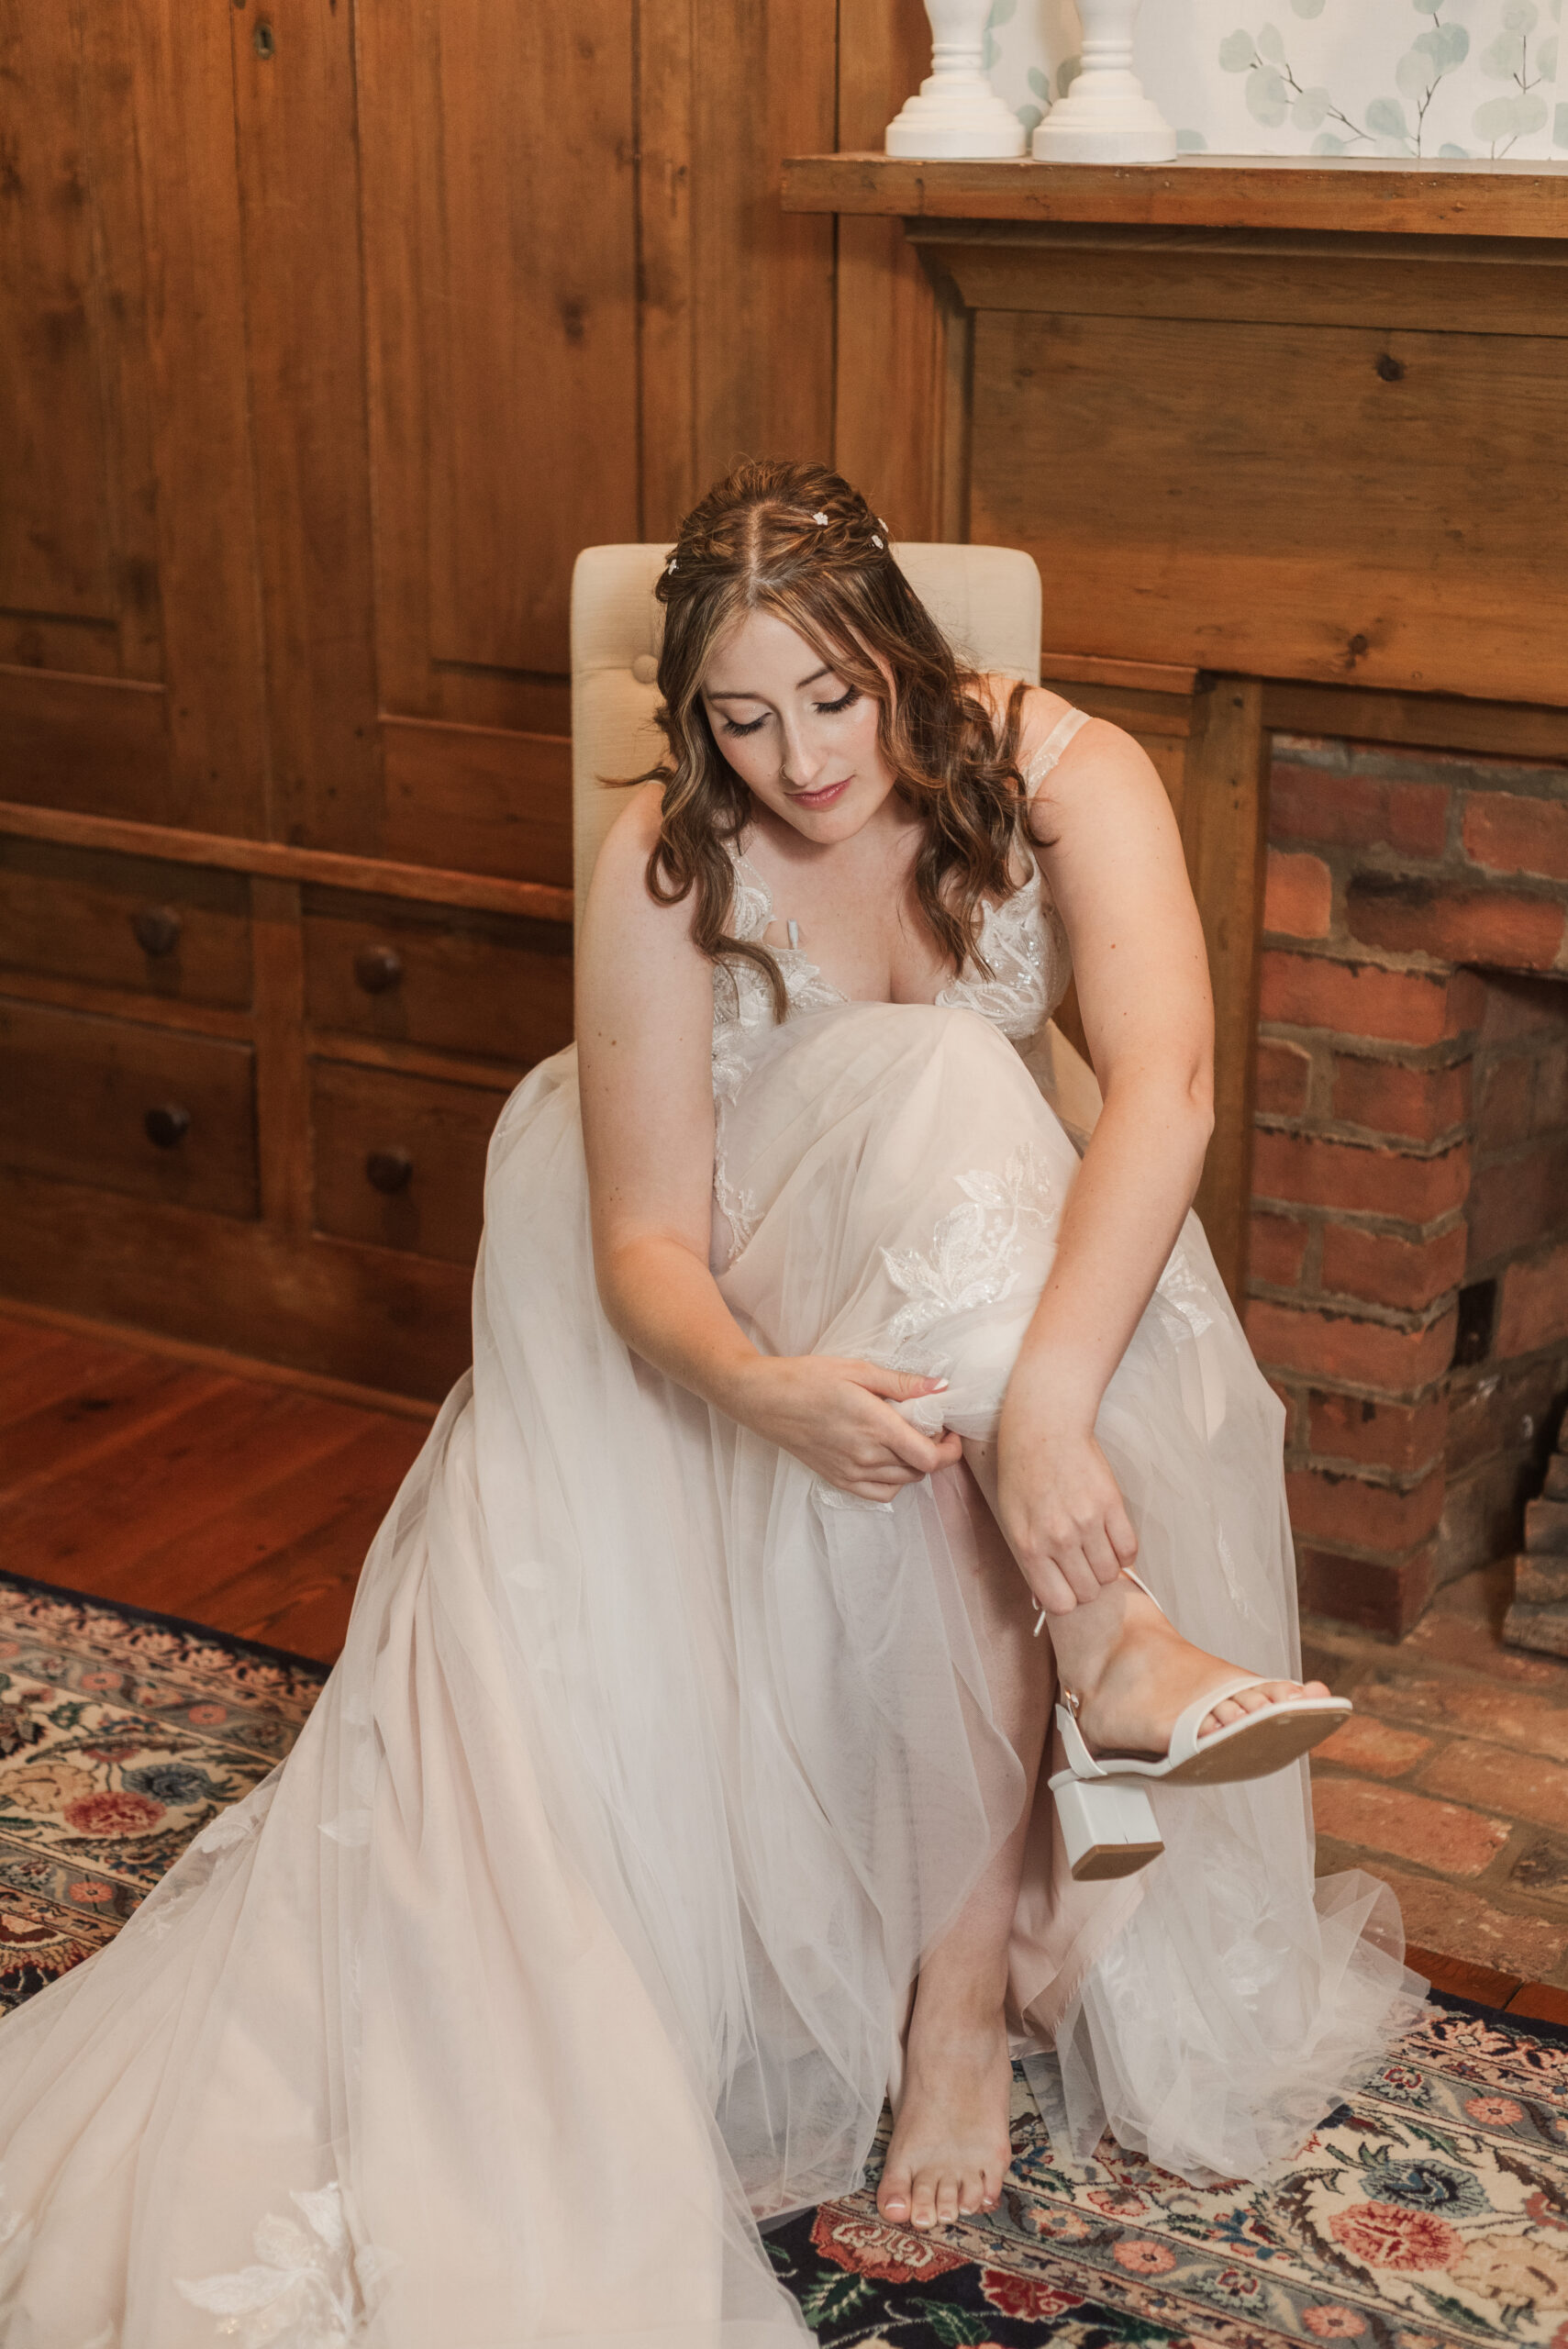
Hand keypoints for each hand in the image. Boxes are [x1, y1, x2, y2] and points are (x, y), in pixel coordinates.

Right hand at [732, 1357, 962, 1500]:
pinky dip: (894, 1482)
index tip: (951, 1431)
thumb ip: (902, 1383)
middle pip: (921, 1470)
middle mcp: (865, 1455)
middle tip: (930, 1427)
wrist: (764, 1399)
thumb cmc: (808, 1378)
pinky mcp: (838, 1479)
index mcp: (874, 1426)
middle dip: (935, 1451)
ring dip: (915, 1465)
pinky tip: (889, 1460)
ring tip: (908, 1440)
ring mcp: (851, 1472)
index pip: (929, 1457)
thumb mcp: (858, 1370)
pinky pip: (880, 1493)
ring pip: (903, 1482)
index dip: (950, 1449)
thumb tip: (941, 1387)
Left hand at [996, 1395, 1136, 1616]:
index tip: (1068, 1586)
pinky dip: (1124, 1551)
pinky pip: (1129, 1549)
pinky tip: (1112, 1538)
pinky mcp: (1112, 1505)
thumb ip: (1031, 1557)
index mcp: (1029, 1546)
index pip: (1059, 1602)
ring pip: (1110, 1573)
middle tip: (1083, 1564)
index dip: (1067, 1598)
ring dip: (1106, 1567)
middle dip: (1087, 1584)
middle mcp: (1059, 1539)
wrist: (1043, 1428)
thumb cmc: (1023, 1472)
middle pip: (1088, 1591)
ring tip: (1096, 1548)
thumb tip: (1050, 1593)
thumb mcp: (1013, 1519)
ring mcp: (1087, 1522)